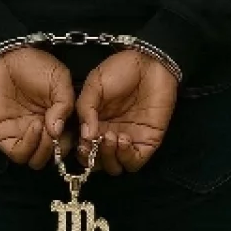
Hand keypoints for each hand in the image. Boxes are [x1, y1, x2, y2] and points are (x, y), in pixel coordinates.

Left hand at [0, 47, 74, 169]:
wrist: (6, 56)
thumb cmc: (34, 65)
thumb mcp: (60, 79)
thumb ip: (66, 105)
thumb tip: (58, 131)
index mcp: (56, 119)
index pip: (67, 143)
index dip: (72, 142)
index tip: (74, 132)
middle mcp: (40, 130)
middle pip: (52, 157)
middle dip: (57, 149)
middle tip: (56, 132)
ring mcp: (22, 134)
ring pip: (36, 160)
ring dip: (44, 149)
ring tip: (44, 128)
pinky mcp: (4, 135)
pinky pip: (18, 154)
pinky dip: (29, 146)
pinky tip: (34, 126)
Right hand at [76, 50, 177, 174]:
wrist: (150, 63)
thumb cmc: (121, 69)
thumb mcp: (94, 84)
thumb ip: (85, 109)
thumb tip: (84, 136)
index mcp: (94, 123)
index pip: (83, 149)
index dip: (80, 150)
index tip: (82, 140)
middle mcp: (109, 134)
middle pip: (97, 163)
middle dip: (93, 157)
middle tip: (96, 140)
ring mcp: (128, 140)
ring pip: (114, 167)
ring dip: (109, 157)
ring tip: (111, 136)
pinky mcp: (147, 142)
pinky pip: (134, 162)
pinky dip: (125, 157)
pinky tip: (123, 138)